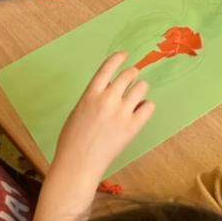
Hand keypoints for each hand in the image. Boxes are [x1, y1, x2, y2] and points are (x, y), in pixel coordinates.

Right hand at [51, 53, 153, 182]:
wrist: (77, 165)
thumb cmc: (72, 141)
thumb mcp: (78, 111)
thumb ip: (94, 97)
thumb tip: (110, 86)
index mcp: (90, 95)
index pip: (108, 67)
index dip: (119, 58)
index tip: (125, 55)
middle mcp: (107, 100)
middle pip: (129, 74)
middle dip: (131, 76)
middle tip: (130, 82)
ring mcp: (122, 113)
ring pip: (142, 87)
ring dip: (139, 90)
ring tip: (133, 100)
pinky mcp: (133, 126)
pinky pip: (149, 106)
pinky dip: (145, 107)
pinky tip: (138, 112)